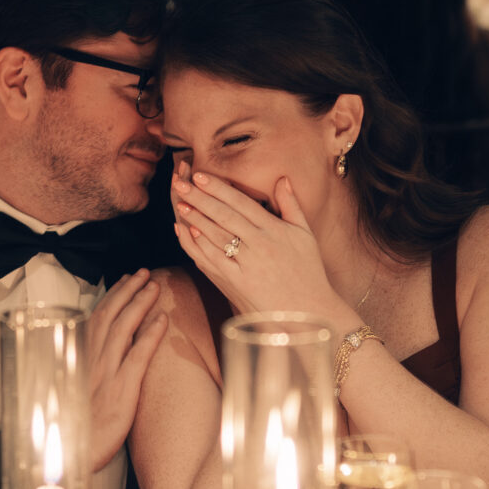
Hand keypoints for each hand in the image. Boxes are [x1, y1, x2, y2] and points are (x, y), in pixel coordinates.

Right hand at [86, 270, 168, 473]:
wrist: (70, 457)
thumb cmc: (73, 430)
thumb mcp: (74, 396)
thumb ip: (85, 373)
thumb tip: (97, 360)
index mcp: (80, 360)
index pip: (97, 318)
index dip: (112, 296)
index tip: (125, 280)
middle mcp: (91, 362)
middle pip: (110, 315)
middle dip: (128, 290)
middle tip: (144, 273)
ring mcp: (106, 374)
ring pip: (123, 328)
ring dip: (140, 303)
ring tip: (155, 286)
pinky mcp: (121, 391)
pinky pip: (138, 356)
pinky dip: (150, 335)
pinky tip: (163, 320)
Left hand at [172, 170, 350, 325]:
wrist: (307, 313)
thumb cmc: (308, 272)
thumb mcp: (305, 235)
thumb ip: (291, 206)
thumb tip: (282, 179)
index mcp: (275, 230)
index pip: (241, 203)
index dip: (219, 188)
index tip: (200, 175)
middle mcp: (259, 245)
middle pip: (224, 215)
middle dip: (200, 197)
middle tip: (180, 182)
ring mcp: (246, 265)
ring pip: (214, 235)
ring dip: (194, 217)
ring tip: (180, 202)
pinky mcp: (235, 283)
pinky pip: (212, 259)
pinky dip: (197, 244)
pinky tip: (186, 231)